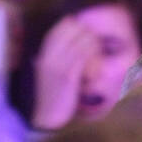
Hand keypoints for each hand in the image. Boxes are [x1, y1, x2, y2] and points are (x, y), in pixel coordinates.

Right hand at [30, 15, 99, 129]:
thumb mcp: (50, 70)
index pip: (63, 26)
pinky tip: (95, 71)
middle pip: (76, 31)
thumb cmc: (52, 93)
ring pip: (84, 42)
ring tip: (95, 60)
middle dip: (89, 36)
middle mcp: (50, 55)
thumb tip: (75, 40)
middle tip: (93, 50)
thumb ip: (59, 54)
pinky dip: (94, 61)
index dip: (78, 27)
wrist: (46, 115)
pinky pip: (85, 58)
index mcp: (45, 52)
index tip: (84, 37)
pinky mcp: (69, 76)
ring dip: (95, 48)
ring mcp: (59, 65)